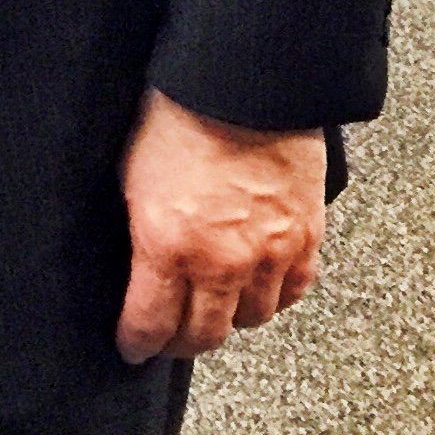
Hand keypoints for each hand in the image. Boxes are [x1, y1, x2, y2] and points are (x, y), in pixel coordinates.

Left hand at [115, 87, 326, 361]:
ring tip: (211, 307)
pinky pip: (293, 292)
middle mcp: (222, 261)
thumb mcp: (128, 178)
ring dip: (229, 319)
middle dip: (181, 343)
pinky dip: (273, 298)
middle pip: (206, 334)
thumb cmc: (173, 118)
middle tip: (167, 338)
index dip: (138, 343)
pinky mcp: (306, 239)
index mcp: (167, 245)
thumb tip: (134, 266)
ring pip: (252, 319)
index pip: (151, 323)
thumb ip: (137, 232)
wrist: (240, 86)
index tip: (130, 348)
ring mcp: (270, 253)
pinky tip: (255, 289)